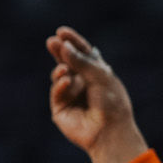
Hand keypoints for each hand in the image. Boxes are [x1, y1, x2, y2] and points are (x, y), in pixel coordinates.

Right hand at [47, 26, 147, 162]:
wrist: (109, 130)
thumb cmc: (111, 102)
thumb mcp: (99, 76)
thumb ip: (80, 61)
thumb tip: (62, 46)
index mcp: (96, 73)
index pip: (82, 53)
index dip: (73, 42)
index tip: (62, 32)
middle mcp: (82, 82)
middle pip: (67, 62)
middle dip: (59, 51)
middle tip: (51, 41)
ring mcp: (70, 94)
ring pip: (59, 76)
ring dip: (61, 71)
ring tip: (64, 71)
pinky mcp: (60, 107)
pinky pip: (57, 92)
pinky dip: (60, 85)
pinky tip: (66, 82)